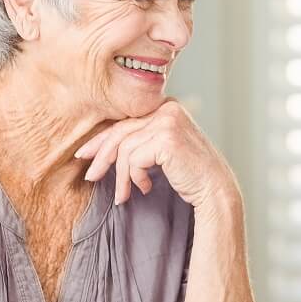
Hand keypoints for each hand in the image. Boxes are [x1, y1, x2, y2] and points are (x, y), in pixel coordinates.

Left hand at [74, 100, 239, 216]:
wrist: (215, 189)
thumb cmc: (189, 174)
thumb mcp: (162, 150)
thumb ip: (142, 139)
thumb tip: (102, 146)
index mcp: (167, 106)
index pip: (125, 121)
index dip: (102, 139)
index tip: (85, 155)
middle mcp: (167, 108)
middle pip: (120, 131)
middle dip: (101, 156)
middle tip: (90, 177)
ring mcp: (167, 121)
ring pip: (124, 148)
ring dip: (121, 176)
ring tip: (123, 195)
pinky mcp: (166, 138)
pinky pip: (133, 159)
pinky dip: (134, 178)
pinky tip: (145, 188)